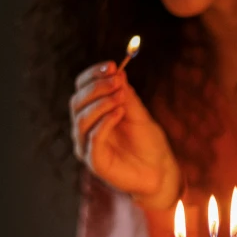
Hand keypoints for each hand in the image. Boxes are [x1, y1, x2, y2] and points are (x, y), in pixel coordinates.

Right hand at [69, 61, 180, 209]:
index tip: (111, 65)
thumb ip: (126, 95)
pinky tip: (119, 113)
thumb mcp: (139, 114)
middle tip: (117, 81)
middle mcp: (85, 129)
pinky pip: (93, 139)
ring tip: (120, 97)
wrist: (160, 172)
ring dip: (101, 104)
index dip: (93, 75)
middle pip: (77, 102)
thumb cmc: (148, 144)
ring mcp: (87, 146)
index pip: (82, 89)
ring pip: (82, 119)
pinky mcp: (95, 162)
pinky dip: (104, 122)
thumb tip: (117, 71)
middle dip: (96, 88)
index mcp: (93, 114)